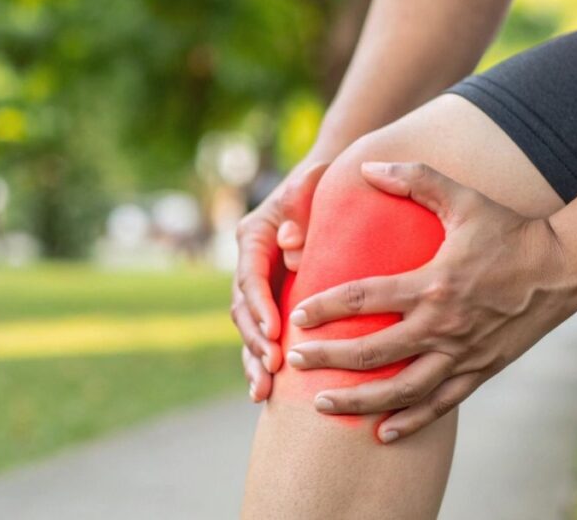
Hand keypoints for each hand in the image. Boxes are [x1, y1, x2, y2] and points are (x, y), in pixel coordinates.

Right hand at [233, 160, 329, 401]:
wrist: (332, 186)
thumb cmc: (326, 182)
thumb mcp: (314, 182)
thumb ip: (302, 204)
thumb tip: (291, 245)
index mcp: (254, 235)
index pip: (250, 275)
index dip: (259, 305)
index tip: (275, 330)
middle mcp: (251, 264)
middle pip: (244, 309)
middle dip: (256, 341)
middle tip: (273, 367)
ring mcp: (261, 286)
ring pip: (250, 330)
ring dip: (254, 360)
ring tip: (263, 391)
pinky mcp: (274, 303)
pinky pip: (265, 336)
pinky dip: (263, 363)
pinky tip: (268, 393)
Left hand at [284, 162, 576, 441]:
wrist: (565, 268)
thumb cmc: (510, 230)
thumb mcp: (463, 198)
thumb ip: (415, 178)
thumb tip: (368, 166)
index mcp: (433, 283)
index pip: (366, 298)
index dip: (327, 307)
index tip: (298, 315)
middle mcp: (444, 326)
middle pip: (374, 352)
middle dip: (328, 359)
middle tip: (294, 359)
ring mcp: (462, 354)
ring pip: (401, 389)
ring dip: (358, 401)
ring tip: (320, 404)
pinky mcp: (480, 371)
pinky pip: (439, 404)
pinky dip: (409, 421)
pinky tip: (381, 432)